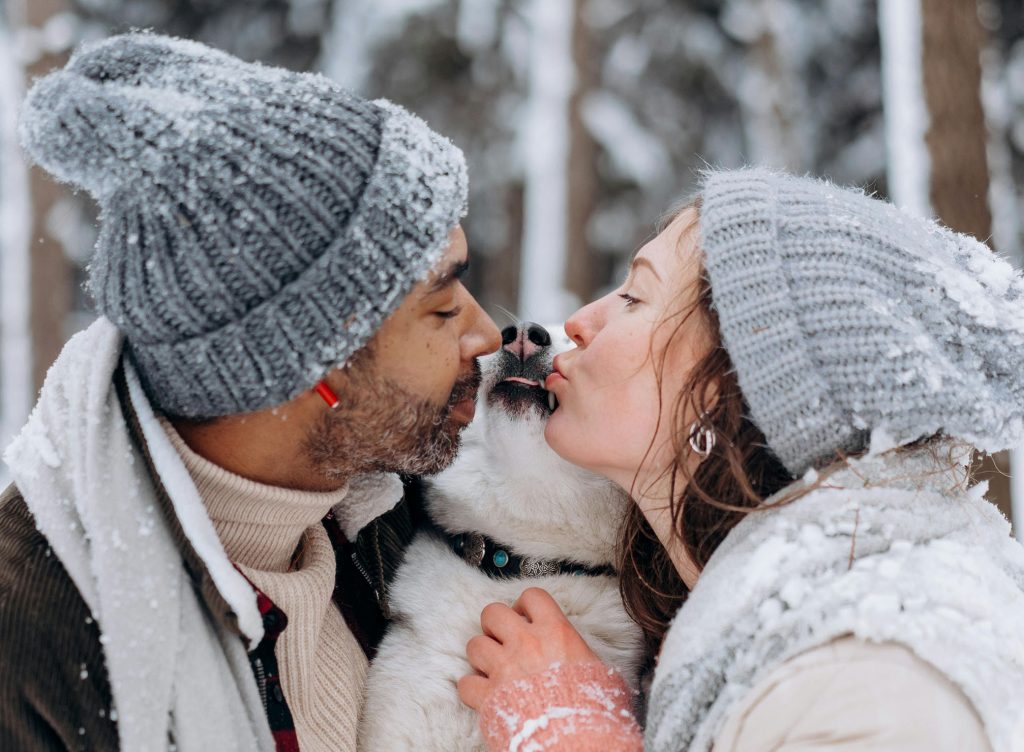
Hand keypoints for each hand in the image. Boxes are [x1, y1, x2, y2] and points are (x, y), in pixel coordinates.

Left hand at [457, 587, 602, 710]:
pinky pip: (465, 683)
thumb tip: (579, 657)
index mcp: (556, 632)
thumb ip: (580, 655)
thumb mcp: (599, 671)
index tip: (526, 618)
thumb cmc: (594, 709)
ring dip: (482, 656)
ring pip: (474, 644)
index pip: (532, 596)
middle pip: (492, 612)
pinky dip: (472, 689)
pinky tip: (485, 694)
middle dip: (494, 625)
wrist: (579, 740)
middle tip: (504, 641)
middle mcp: (527, 643)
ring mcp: (505, 668)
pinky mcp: (489, 696)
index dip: (524, 606)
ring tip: (494, 668)